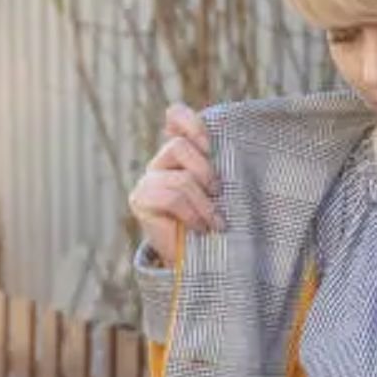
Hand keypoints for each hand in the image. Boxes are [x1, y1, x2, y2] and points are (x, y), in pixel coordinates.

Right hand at [128, 102, 223, 267]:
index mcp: (182, 154)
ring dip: (204, 204)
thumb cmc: (215, 223)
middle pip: (179, 146)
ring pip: (181, 179)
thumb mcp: (223, 192)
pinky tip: (200, 228)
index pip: (176, 117)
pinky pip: (171, 198)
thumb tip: (236, 147)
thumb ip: (222, 169)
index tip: (209, 146)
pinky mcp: (140, 199)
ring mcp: (148, 179)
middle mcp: (162, 162)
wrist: (197, 260)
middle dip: (204, 171)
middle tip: (218, 193)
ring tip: (216, 223)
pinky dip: (192, 215)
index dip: (191, 123)